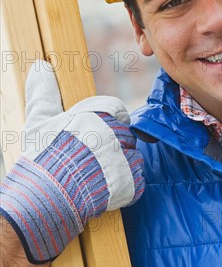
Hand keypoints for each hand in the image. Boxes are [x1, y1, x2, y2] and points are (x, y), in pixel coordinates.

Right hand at [0, 60, 143, 263]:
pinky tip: (103, 189)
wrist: (44, 199)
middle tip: (89, 160)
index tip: (95, 135)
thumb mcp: (39, 121)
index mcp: (97, 114)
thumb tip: (40, 67)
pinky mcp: (131, 183)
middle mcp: (114, 133)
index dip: (110, 122)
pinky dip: (125, 186)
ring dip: (120, 166)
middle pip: (125, 134)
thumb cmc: (40, 158)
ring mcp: (124, 158)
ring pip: (133, 157)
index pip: (117, 110)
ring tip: (94, 175)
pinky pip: (137, 180)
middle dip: (113, 146)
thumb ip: (44, 92)